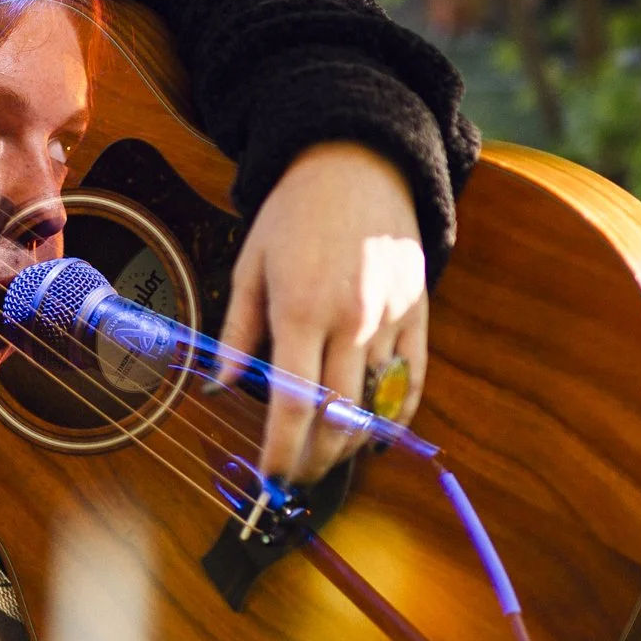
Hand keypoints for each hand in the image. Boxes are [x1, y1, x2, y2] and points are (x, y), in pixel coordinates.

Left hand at [217, 141, 427, 482]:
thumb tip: (221, 386)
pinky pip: (413, 379)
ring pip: (378, 405)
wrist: (356, 164)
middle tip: (295, 476)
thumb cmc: (293, 214)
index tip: (270, 477)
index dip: (282, 451)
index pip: (294, 404)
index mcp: (300, 310)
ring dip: (352, 442)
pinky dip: (395, 415)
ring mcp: (391, 318)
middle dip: (316, 459)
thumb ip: (238, 332)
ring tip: (326, 458)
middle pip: (339, 418)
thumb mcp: (250, 266)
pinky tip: (373, 433)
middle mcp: (351, 321)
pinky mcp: (419, 312)